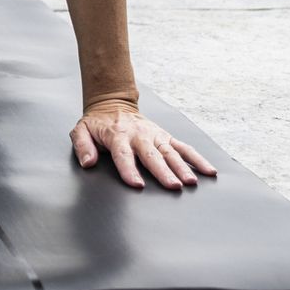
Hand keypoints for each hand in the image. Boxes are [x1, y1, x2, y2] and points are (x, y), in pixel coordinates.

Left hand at [72, 102, 218, 189]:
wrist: (112, 103)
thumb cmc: (97, 123)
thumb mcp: (81, 130)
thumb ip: (82, 146)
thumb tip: (88, 162)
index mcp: (117, 136)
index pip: (123, 155)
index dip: (129, 170)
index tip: (137, 184)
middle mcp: (139, 136)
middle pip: (152, 156)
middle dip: (163, 171)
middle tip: (174, 186)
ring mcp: (155, 136)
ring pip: (170, 152)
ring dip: (182, 167)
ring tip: (191, 181)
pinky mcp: (165, 136)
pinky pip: (183, 147)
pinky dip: (197, 158)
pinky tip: (208, 171)